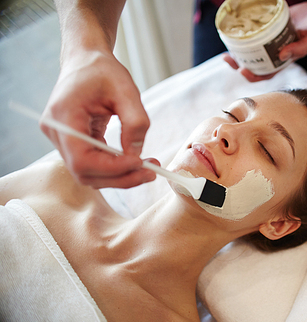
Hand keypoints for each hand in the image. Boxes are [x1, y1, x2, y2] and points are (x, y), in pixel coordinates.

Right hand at [41, 50, 157, 188]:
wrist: (86, 60)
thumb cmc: (103, 70)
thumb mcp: (127, 90)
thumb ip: (135, 122)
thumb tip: (137, 155)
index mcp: (63, 115)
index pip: (82, 159)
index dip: (111, 168)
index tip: (140, 163)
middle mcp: (56, 131)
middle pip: (84, 172)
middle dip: (120, 177)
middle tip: (151, 173)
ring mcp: (61, 139)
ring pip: (88, 173)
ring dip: (119, 177)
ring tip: (147, 169)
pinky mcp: (71, 142)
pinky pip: (91, 164)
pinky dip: (113, 168)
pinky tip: (135, 162)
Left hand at [223, 0, 306, 81]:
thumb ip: (300, 48)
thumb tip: (281, 55)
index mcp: (286, 59)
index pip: (267, 73)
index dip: (253, 75)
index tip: (241, 71)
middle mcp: (278, 51)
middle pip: (255, 63)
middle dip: (240, 63)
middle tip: (227, 58)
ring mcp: (274, 38)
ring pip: (254, 48)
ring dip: (240, 49)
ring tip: (227, 45)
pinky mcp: (274, 25)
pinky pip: (258, 31)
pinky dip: (248, 32)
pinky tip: (238, 28)